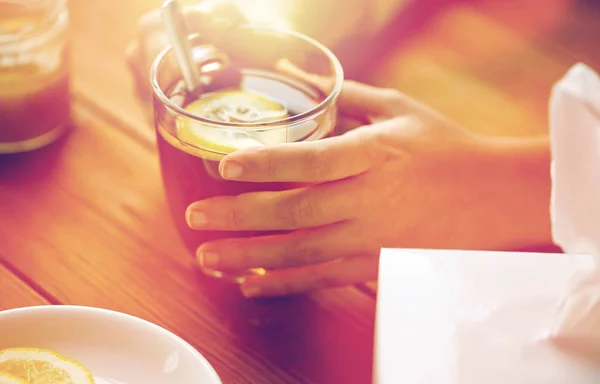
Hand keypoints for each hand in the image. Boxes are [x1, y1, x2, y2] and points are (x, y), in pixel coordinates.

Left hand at [186, 80, 508, 297]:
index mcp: (374, 155)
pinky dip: (285, 283)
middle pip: (296, 212)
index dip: (266, 164)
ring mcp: (373, 237)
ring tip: (207, 257)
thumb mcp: (399, 109)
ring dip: (250, 256)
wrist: (491, 197)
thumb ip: (346, 95)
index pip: (313, 161)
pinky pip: (324, 278)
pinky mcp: (377, 263)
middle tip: (195, 217)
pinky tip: (251, 283)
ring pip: (302, 252)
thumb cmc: (443, 146)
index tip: (224, 164)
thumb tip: (299, 78)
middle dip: (240, 216)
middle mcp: (369, 200)